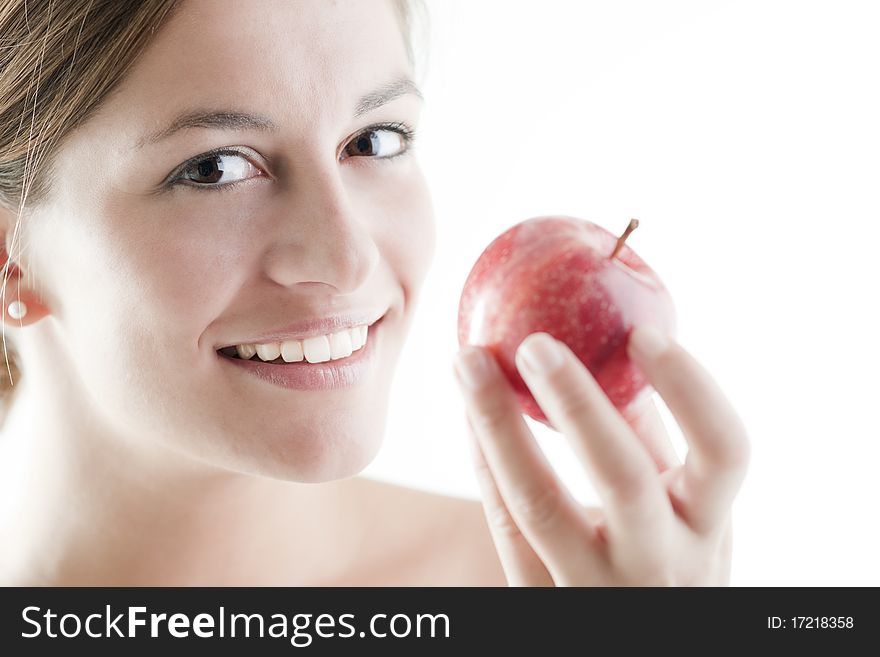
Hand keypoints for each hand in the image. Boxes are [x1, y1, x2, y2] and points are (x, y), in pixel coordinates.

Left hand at [452, 327, 749, 585]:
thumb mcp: (682, 514)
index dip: (689, 389)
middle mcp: (660, 564)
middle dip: (577, 403)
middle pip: (623, 479)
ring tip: (469, 363)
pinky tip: (469, 415)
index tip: (642, 332)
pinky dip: (485, 463)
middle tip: (533, 342)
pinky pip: (505, 528)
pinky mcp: (541, 601)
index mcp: (707, 527)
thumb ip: (654, 443)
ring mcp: (595, 588)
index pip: (723, 452)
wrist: (637, 640)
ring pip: (541, 505)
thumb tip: (618, 348)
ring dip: (499, 424)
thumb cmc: (663, 560)